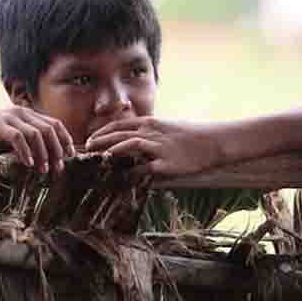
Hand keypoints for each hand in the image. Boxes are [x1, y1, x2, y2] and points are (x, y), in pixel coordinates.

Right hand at [0, 107, 75, 173]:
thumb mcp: (11, 134)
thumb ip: (27, 138)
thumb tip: (47, 156)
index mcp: (27, 113)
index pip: (55, 124)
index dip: (65, 140)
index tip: (70, 156)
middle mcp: (21, 112)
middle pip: (49, 129)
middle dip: (57, 150)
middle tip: (58, 168)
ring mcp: (10, 117)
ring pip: (37, 134)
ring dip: (43, 154)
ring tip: (44, 170)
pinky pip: (18, 138)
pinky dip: (26, 152)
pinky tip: (28, 164)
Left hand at [85, 117, 223, 175]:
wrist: (213, 141)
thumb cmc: (189, 135)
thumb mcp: (166, 127)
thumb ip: (148, 132)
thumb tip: (131, 140)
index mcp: (150, 123)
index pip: (120, 125)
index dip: (103, 132)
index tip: (91, 139)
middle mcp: (152, 133)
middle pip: (120, 134)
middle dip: (101, 140)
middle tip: (88, 148)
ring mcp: (159, 148)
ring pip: (130, 145)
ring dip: (113, 151)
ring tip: (102, 158)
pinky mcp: (167, 164)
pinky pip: (146, 168)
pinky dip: (133, 171)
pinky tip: (124, 177)